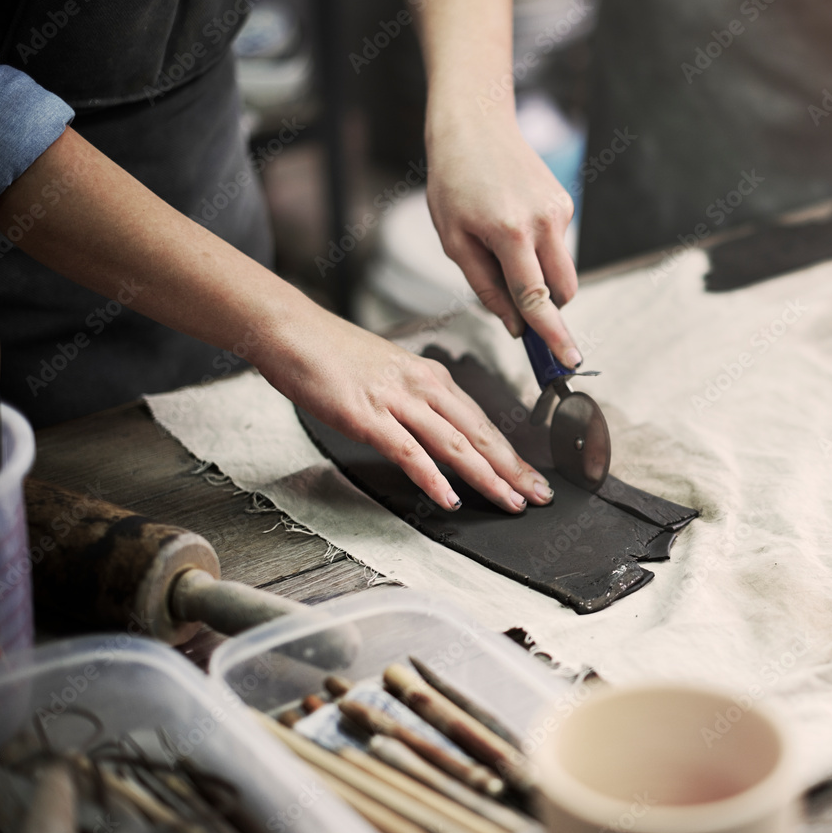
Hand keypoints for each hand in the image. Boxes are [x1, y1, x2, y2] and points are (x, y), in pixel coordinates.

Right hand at [257, 308, 554, 512]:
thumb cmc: (333, 353)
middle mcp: (422, 386)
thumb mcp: (389, 373)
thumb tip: (433, 427)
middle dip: (513, 468)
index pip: (481, 421)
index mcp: (430, 377)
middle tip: (539, 494)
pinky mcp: (368, 416)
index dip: (509, 452)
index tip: (530, 475)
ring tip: (510, 501)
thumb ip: (415, 400)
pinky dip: (432, 477)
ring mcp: (396, 401)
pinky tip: (449, 497)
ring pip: (454, 444)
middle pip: (479, 433)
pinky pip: (408, 451)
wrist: (292, 331)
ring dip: (487, 476)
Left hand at [425, 116, 583, 367]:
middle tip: (517, 308)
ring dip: (539, 277)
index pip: (537, 298)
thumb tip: (514, 325)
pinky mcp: (565, 202)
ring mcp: (560, 210)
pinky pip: (558, 246)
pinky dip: (539, 251)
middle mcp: (544, 221)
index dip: (552, 335)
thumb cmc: (454, 183)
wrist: (475, 125)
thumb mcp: (454, 241)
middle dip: (547, 308)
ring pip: (562, 270)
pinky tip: (510, 225)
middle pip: (562, 291)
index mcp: (510, 233)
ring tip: (500, 247)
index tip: (569, 361)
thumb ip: (486, 287)